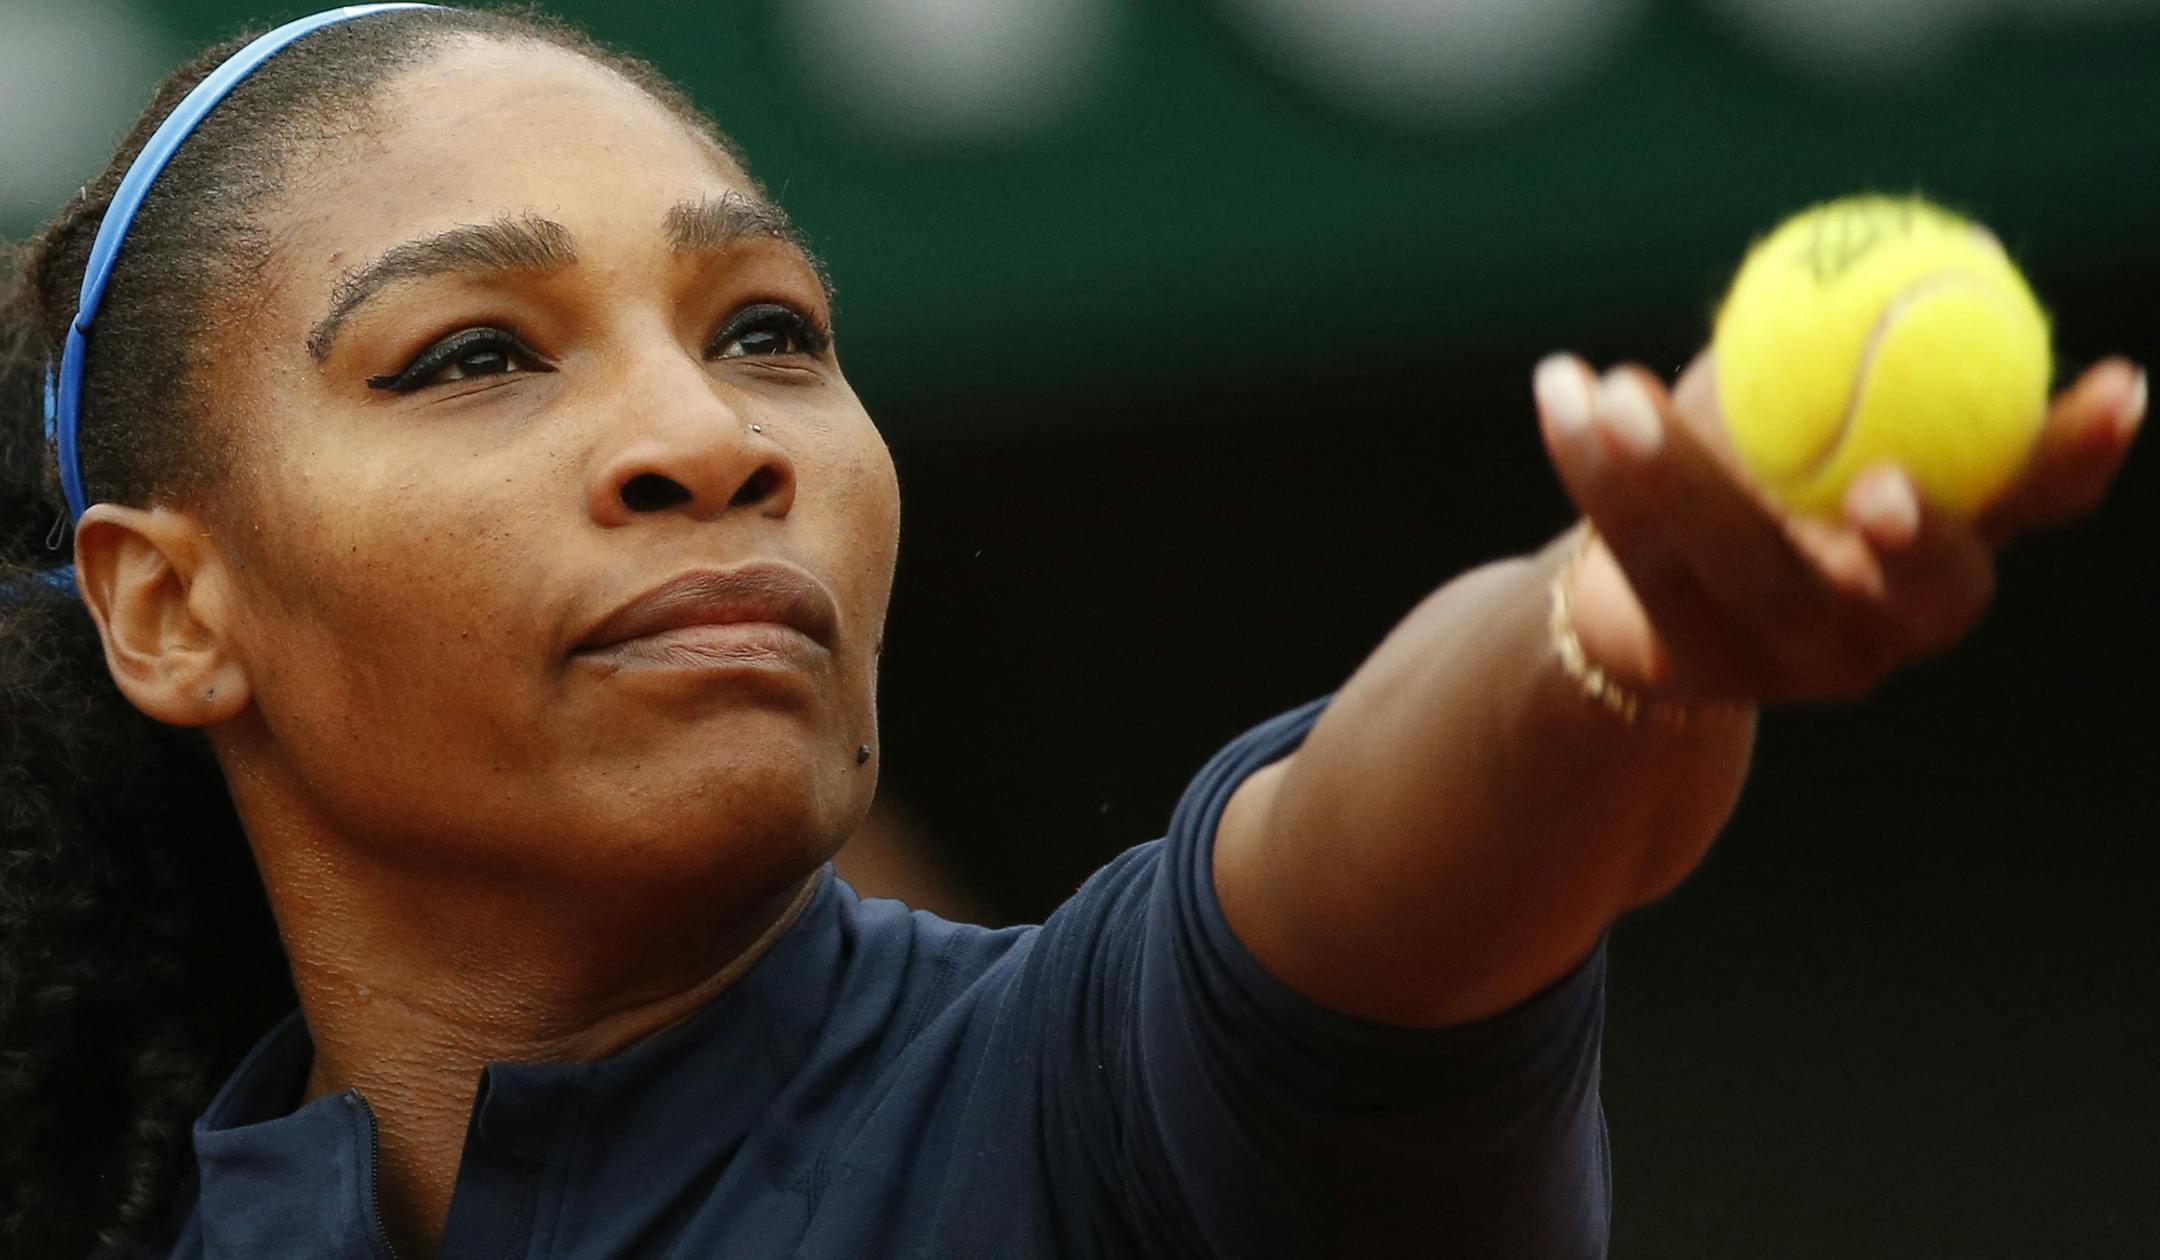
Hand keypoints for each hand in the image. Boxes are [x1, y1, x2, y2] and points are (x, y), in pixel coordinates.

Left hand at [1533, 350, 2144, 704]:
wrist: (1636, 586)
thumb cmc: (1760, 462)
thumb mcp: (1825, 402)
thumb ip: (1867, 348)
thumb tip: (1924, 243)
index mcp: (1950, 544)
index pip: (2035, 503)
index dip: (2072, 455)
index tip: (2114, 384)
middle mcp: (1891, 621)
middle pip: (1915, 590)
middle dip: (1914, 538)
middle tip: (1879, 481)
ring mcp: (1792, 660)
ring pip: (1743, 570)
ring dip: (1677, 472)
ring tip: (1615, 385)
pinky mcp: (1692, 666)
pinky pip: (1637, 555)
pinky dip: (1591, 462)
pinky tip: (1559, 385)